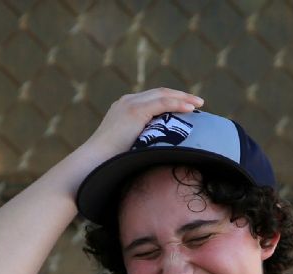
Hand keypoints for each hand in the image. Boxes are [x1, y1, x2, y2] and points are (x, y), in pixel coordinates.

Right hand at [78, 88, 205, 164]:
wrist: (94, 161)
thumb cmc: (109, 162)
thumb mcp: (128, 146)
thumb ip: (140, 141)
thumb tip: (157, 151)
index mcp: (124, 108)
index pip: (152, 98)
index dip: (171, 101)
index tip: (186, 108)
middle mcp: (127, 101)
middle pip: (160, 92)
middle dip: (180, 96)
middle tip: (197, 103)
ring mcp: (130, 104)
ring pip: (163, 95)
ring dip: (183, 98)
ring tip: (199, 104)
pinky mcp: (135, 111)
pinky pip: (162, 103)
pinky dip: (178, 104)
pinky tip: (191, 109)